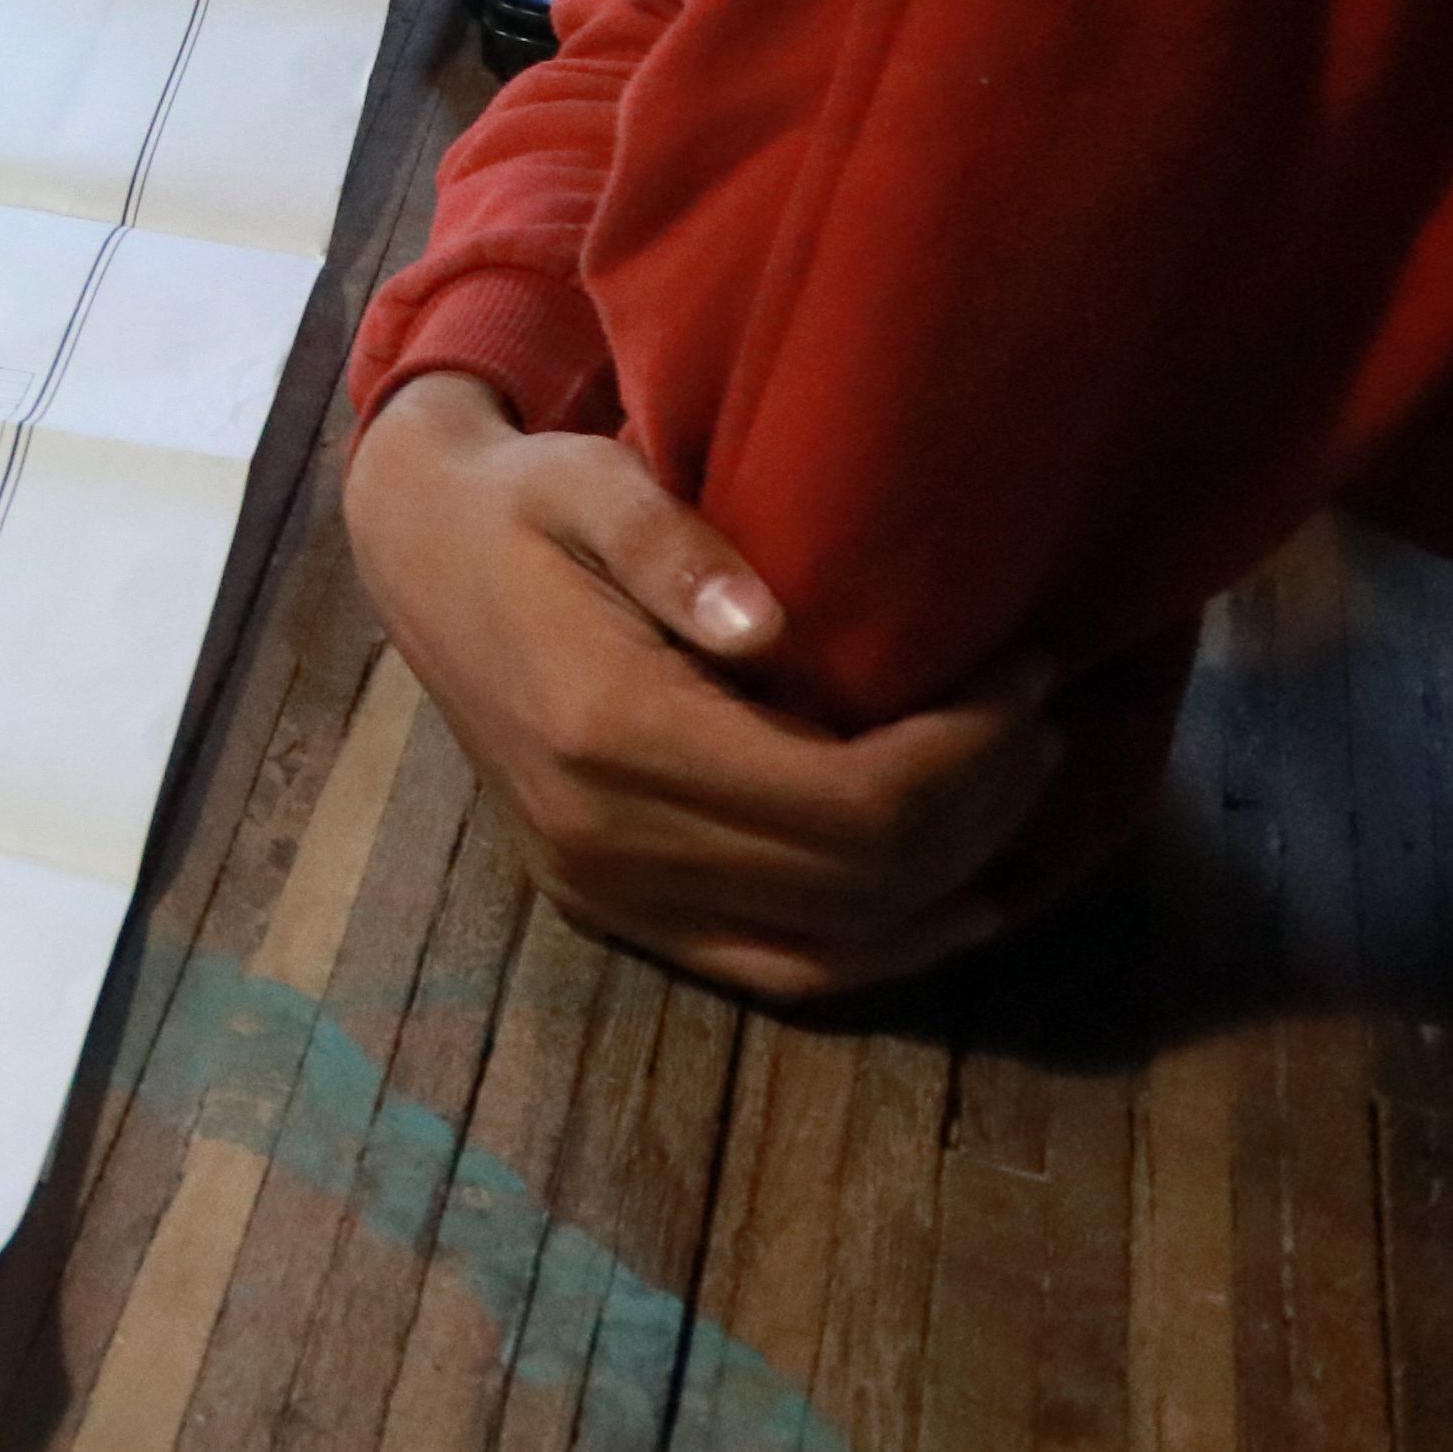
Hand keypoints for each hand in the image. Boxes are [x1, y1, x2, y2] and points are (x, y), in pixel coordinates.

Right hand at [342, 372, 1063, 1000]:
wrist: (417, 558)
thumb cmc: (523, 505)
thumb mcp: (590, 482)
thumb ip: (672, 547)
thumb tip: (767, 626)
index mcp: (609, 732)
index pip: (849, 801)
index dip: (969, 754)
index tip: (1022, 674)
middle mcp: (607, 838)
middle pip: (862, 881)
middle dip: (981, 806)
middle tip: (1035, 718)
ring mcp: (604, 890)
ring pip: (836, 946)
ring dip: (952, 882)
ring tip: (1014, 790)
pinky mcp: (607, 911)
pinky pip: (779, 970)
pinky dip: (883, 948)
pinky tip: (955, 898)